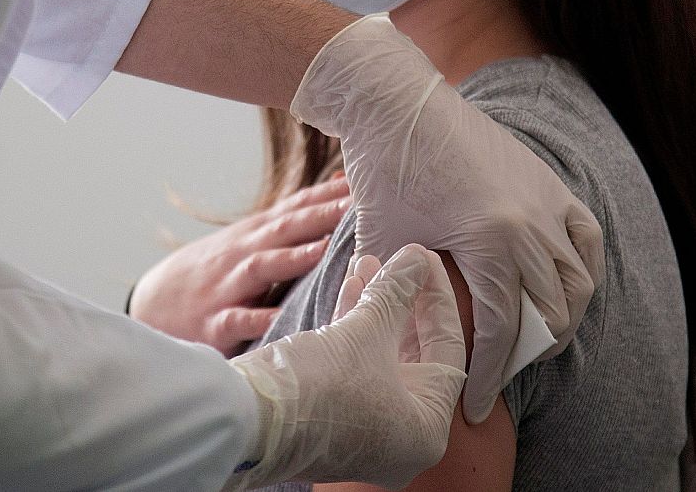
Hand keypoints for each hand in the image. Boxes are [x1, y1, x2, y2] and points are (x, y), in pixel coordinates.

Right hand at [130, 175, 350, 355]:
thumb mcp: (248, 239)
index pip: (295, 208)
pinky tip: (279, 318)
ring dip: (293, 258)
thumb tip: (337, 185)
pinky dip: (257, 318)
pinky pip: (238, 320)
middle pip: (284, 230)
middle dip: (320, 217)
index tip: (364, 183)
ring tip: (324, 250)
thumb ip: (292, 218)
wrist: (153, 305)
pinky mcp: (215, 323)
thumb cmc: (214, 271)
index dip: (328, 195)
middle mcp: (243, 255)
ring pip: (262, 268)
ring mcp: (228, 287)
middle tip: (356, 207)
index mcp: (255, 235)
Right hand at [223, 244, 466, 490]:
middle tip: (400, 259)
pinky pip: (356, 365)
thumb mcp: (366, 330)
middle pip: (414, 352)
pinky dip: (354, 327)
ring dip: (375, 306)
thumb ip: (398, 291)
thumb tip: (417, 258)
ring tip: (367, 262)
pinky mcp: (333, 416)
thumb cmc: (319, 386)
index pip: (448, 349)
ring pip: (381, 355)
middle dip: (403, 299)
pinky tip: (350, 288)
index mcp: (426, 429)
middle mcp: (402, 437)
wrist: (247, 420)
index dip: (438, 297)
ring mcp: (366, 429)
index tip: (425, 259)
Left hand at [291, 15, 605, 423]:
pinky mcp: (550, 183)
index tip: (476, 407)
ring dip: (561, 319)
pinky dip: (582, 272)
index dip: (491, 376)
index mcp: (491, 241)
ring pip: (578, 282)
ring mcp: (547, 201)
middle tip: (501, 376)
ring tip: (532, 341)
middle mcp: (531, 224)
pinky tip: (562, 292)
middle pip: (551, 314)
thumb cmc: (385, 170)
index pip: (504, 330)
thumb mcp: (388, 243)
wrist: (398, 103)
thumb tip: (404, 349)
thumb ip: (402, 296)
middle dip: (527, 355)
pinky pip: (586, 239)